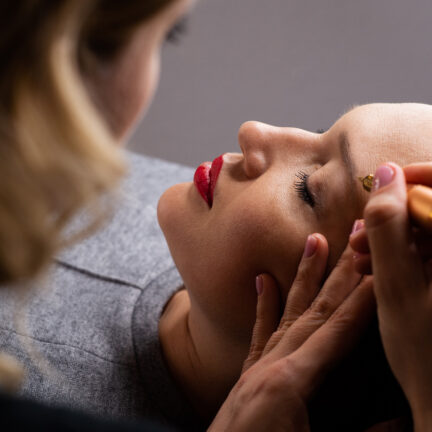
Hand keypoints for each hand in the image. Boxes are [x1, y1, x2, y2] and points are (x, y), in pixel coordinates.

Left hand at [209, 234, 374, 431]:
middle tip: (355, 236)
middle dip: (341, 273)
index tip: (381, 269)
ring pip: (289, 311)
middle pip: (317, 310)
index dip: (364, 300)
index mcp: (292, 383)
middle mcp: (273, 363)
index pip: (339, 331)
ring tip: (315, 241)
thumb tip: (401, 422)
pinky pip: (259, 331)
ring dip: (305, 276)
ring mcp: (257, 366)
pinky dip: (264, 304)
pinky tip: (264, 279)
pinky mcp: (247, 374)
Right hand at [350, 162, 431, 430]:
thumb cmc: (426, 356)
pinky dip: (405, 254)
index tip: (382, 180)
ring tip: (361, 260)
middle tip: (360, 239)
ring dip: (395, 237)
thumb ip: (389, 227)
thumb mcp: (396, 288)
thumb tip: (385, 174)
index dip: (418, 174)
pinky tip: (379, 269)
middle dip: (395, 215)